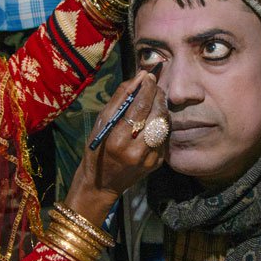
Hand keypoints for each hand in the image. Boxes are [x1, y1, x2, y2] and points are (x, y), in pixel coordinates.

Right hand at [64, 71, 167, 225]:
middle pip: (156, 115)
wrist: (102, 184)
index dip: (147, 89)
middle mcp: (136, 151)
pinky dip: (160, 124)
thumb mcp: (101, 124)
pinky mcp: (157, 163)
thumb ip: (119, 99)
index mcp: (117, 140)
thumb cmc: (97, 150)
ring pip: (164, 125)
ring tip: (155, 100)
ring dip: (161, 109)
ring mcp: (149, 159)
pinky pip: (164, 137)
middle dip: (158, 96)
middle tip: (155, 86)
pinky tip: (153, 119)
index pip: (139, 108)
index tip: (149, 76)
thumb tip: (138, 78)